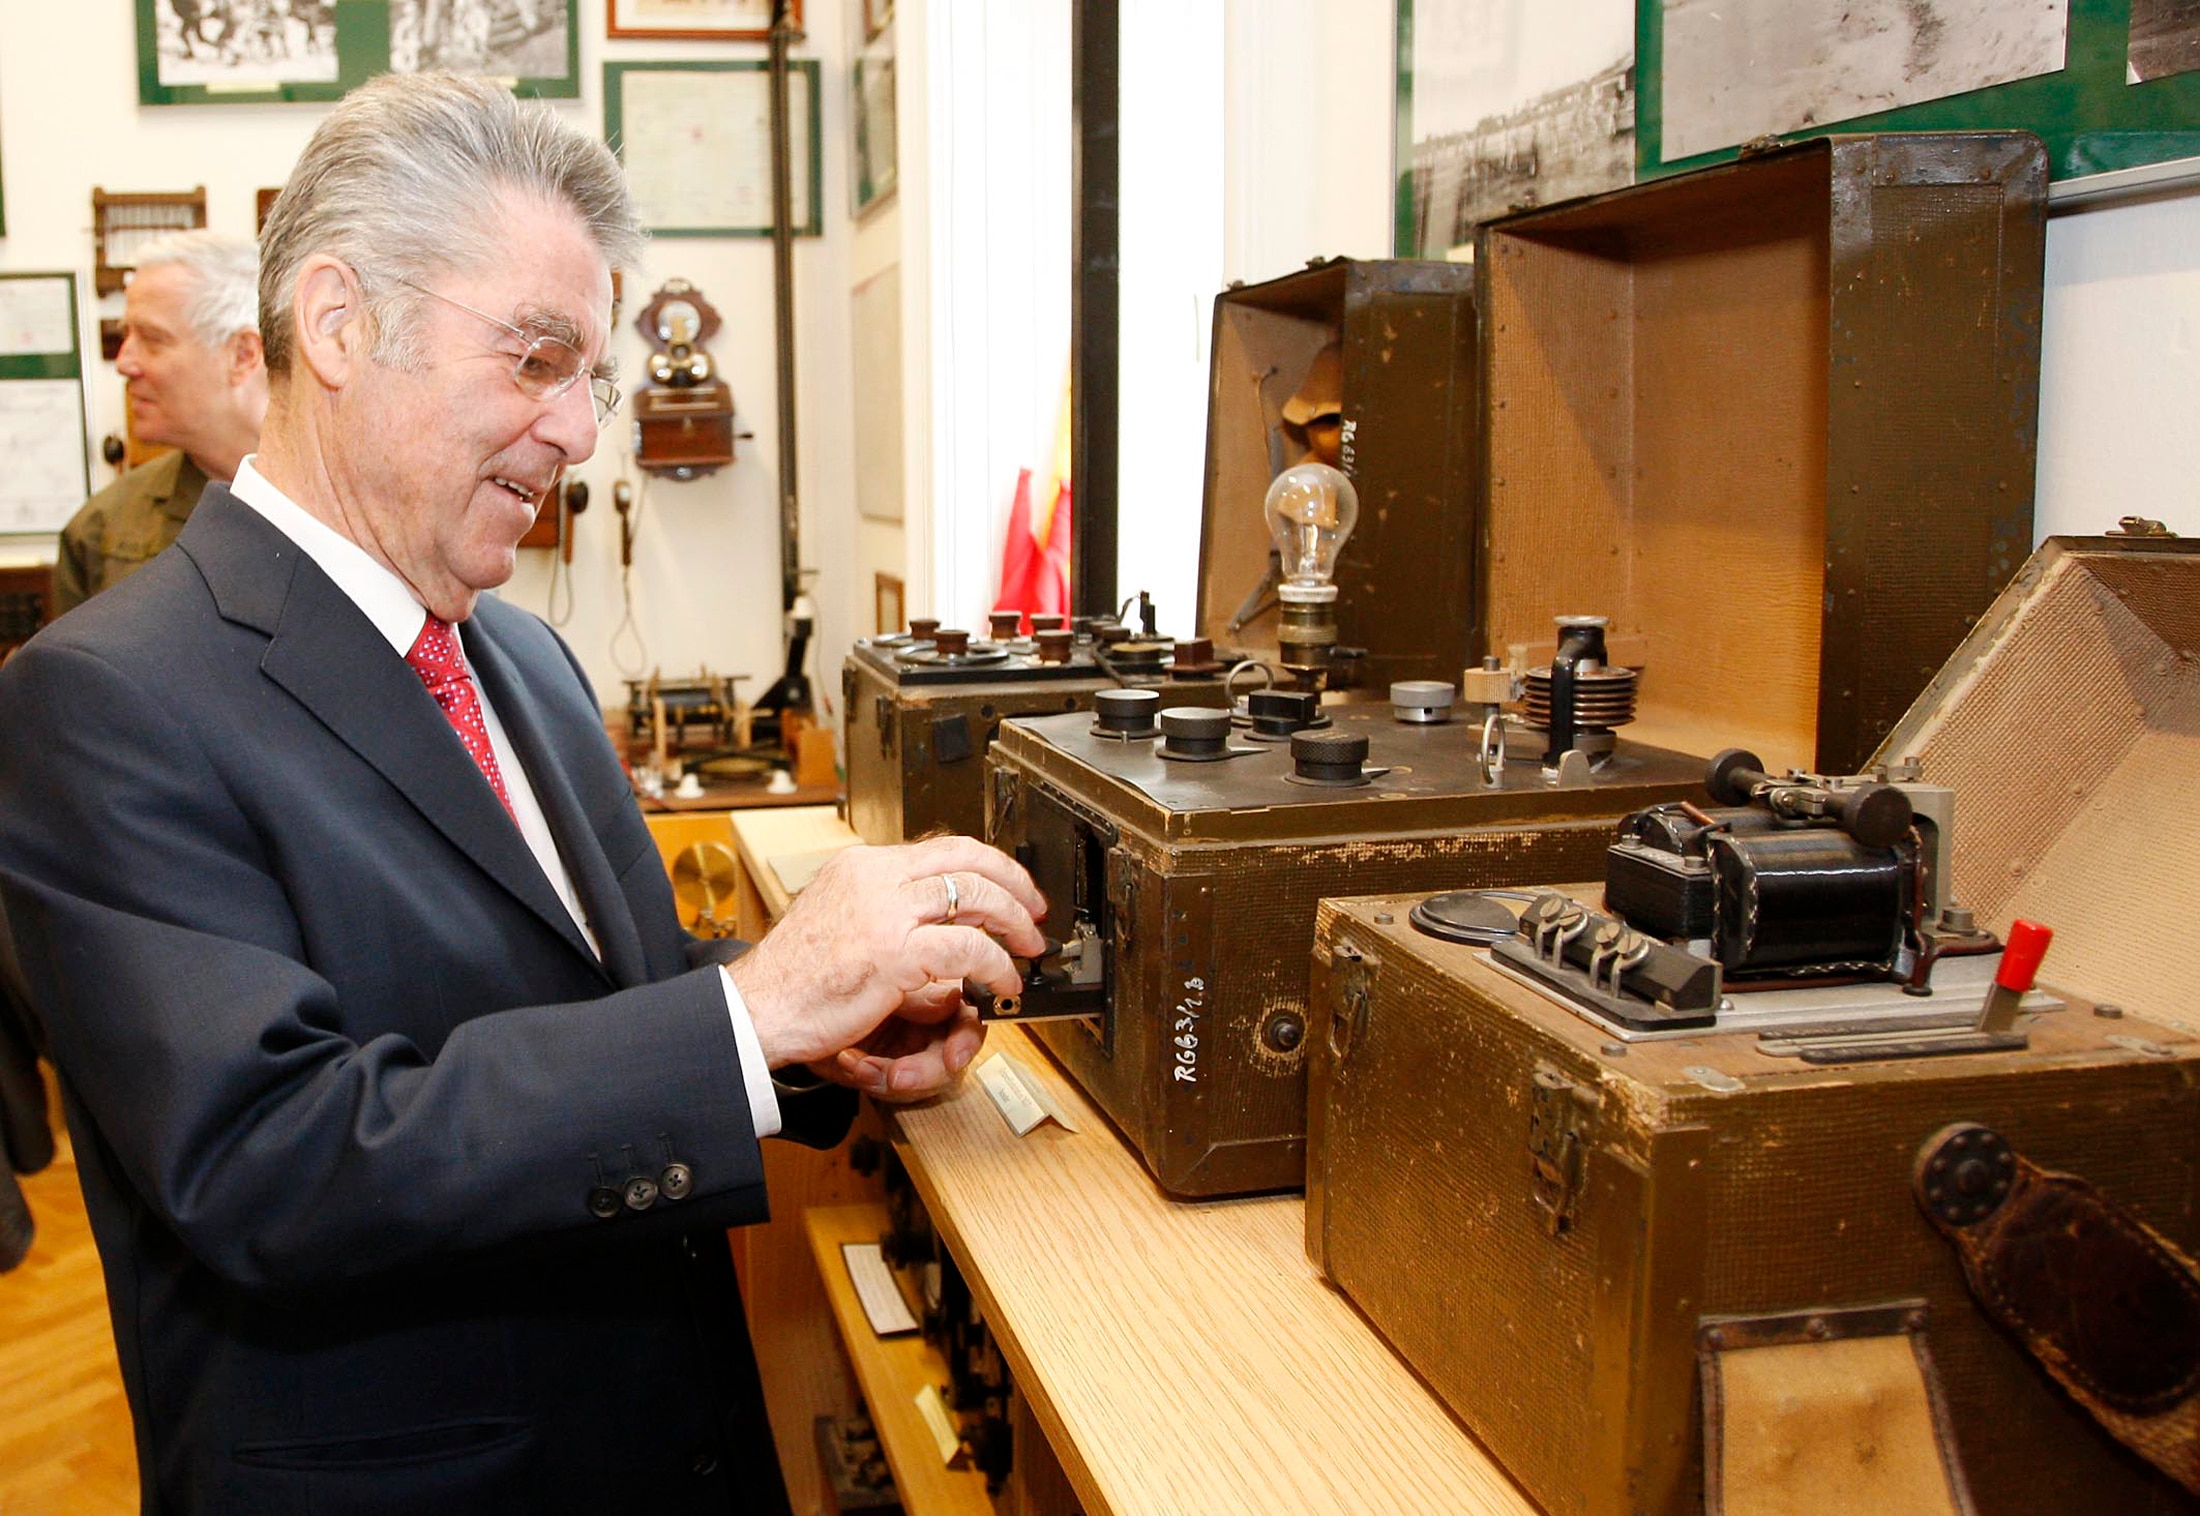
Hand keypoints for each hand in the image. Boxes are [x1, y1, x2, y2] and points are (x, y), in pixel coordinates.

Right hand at [730, 836, 1045, 1093]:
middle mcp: (875, 878)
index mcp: (861, 865)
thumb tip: (928, 909)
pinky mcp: (895, 953)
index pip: (943, 847)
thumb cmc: (793, 976)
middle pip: (968, 861)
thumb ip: (880, 903)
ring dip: (1014, 923)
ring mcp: (886, 913)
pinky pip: (968, 948)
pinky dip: (996, 964)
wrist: (756, 1008)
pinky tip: (1001, 980)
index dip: (990, 865)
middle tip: (1035, 912)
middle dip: (1015, 886)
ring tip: (1026, 949)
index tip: (1012, 886)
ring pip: (977, 897)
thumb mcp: (836, 915)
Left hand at [815, 981, 984, 1102]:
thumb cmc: (814, 989)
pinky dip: (877, 1079)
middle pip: (953, 1048)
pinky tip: (853, 1065)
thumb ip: (922, 994)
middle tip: (900, 1075)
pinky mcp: (888, 1062)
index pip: (968, 1006)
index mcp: (926, 974)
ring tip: (861, 1066)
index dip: (967, 1034)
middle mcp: (923, 1008)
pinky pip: (901, 1085)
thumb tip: (956, 1001)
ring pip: (931, 1074)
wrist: (776, 1020)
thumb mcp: (876, 984)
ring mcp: (907, 1037)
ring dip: (896, 1076)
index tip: (955, 1056)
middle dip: (926, 1068)